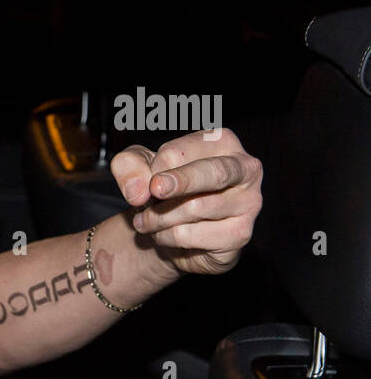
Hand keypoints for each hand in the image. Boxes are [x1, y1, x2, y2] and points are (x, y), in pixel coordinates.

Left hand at [109, 128, 263, 276]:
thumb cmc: (162, 190)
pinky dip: (167, 237)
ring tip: (147, 221)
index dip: (152, 170)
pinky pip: (192, 235)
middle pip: (212, 173)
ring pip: (195, 208)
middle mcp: (244, 169)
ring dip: (158, 218)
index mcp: (220, 141)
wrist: (171, 231)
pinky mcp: (239, 234)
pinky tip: (166, 235)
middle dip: (179, 182)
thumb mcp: (137, 168)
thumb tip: (138, 191)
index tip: (148, 183)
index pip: (179, 151)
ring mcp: (248, 203)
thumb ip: (129, 166)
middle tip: (154, 191)